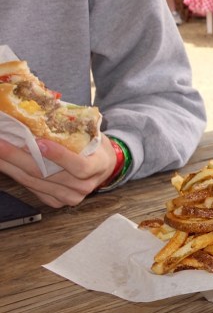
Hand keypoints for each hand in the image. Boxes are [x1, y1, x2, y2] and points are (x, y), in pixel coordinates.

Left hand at [0, 136, 116, 207]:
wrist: (103, 167)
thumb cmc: (95, 146)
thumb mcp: (92, 134)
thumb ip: (72, 128)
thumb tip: (41, 110)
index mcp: (98, 166)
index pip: (79, 165)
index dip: (59, 155)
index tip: (38, 142)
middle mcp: (84, 186)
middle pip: (47, 174)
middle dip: (18, 157)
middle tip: (1, 143)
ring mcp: (70, 197)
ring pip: (34, 182)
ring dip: (10, 166)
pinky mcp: (55, 202)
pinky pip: (31, 188)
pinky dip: (15, 174)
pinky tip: (4, 164)